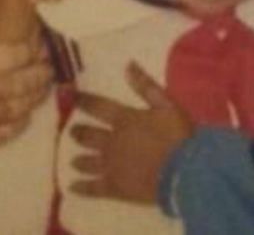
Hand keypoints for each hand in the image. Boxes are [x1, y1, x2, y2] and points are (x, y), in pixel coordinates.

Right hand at [0, 43, 51, 146]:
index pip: (2, 58)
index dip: (24, 53)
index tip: (37, 48)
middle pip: (12, 85)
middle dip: (36, 76)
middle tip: (48, 70)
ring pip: (10, 110)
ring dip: (32, 99)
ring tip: (43, 89)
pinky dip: (14, 127)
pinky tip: (24, 118)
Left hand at [70, 62, 194, 202]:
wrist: (184, 171)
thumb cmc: (178, 135)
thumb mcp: (167, 104)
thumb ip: (146, 86)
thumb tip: (128, 64)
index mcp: (124, 119)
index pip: (98, 106)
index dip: (83, 100)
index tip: (70, 96)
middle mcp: (112, 141)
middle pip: (89, 135)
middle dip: (79, 132)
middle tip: (73, 131)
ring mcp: (111, 166)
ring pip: (87, 161)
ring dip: (79, 159)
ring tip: (73, 160)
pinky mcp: (114, 187)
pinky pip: (92, 187)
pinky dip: (81, 186)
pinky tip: (72, 186)